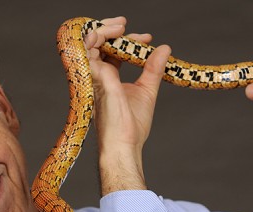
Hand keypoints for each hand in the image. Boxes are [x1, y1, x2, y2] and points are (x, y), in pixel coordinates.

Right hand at [84, 17, 171, 194]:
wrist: (125, 145)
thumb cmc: (132, 127)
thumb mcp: (147, 91)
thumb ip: (153, 69)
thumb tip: (164, 49)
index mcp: (107, 80)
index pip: (112, 53)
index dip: (127, 42)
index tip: (147, 40)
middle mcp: (97, 78)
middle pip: (96, 45)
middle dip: (110, 29)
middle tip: (125, 24)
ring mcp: (94, 78)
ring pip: (88, 44)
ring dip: (104, 29)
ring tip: (120, 25)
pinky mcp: (97, 80)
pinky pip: (89, 52)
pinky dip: (98, 38)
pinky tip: (115, 33)